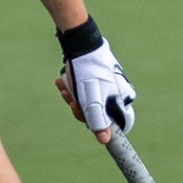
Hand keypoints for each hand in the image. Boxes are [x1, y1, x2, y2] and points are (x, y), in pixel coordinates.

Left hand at [54, 17, 135, 140]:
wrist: (80, 41)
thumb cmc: (86, 70)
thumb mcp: (91, 98)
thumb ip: (98, 119)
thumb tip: (105, 140)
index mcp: (120, 100)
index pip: (109, 125)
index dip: (92, 123)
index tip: (77, 109)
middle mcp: (117, 95)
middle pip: (96, 114)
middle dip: (78, 107)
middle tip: (68, 96)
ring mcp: (107, 87)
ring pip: (89, 102)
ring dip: (73, 97)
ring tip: (63, 86)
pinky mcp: (98, 80)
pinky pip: (86, 91)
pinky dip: (74, 89)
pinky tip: (62, 82)